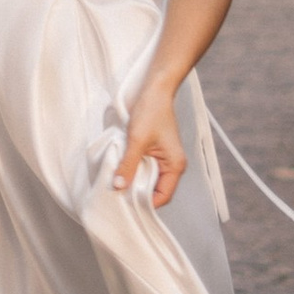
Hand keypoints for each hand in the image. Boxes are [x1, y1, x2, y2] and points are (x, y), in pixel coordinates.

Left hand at [113, 83, 186, 211]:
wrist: (155, 90)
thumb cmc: (151, 111)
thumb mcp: (137, 140)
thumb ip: (128, 165)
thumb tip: (119, 186)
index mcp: (175, 166)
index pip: (162, 196)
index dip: (145, 202)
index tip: (125, 203)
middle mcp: (172, 166)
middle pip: (155, 190)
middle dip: (137, 192)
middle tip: (117, 195)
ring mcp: (164, 159)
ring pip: (148, 179)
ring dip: (134, 180)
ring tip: (118, 182)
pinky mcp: (155, 152)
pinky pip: (144, 168)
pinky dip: (133, 170)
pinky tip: (121, 169)